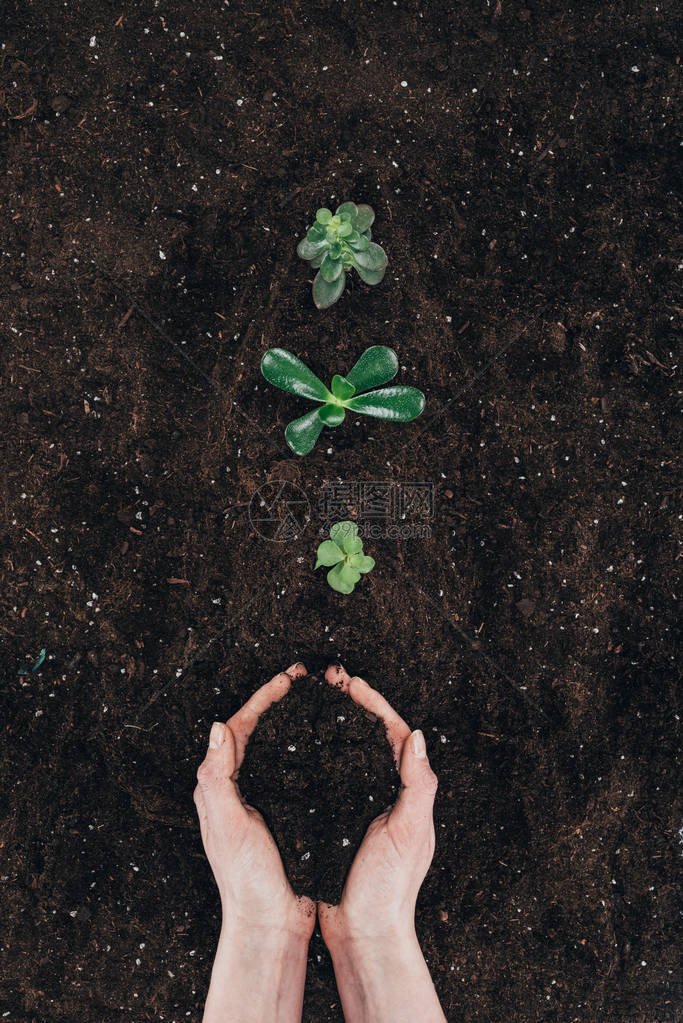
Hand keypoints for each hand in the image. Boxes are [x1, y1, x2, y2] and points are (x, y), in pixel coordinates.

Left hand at [196, 665, 314, 1021]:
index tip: (288, 677)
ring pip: (279, 748)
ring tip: (319, 702)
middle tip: (307, 680)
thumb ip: (217, 778)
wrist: (270, 923)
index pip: (239, 726)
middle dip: (280, 702)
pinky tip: (330, 746)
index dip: (263, 697)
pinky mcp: (286, 813)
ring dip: (295, 723)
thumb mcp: (227, 825)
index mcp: (220, 785)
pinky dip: (310, 752)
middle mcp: (239, 788)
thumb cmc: (245, 879)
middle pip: (259, 731)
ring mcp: (264, 800)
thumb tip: (216, 726)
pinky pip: (297, 771)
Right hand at [319, 666, 444, 1022]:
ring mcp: (359, 802)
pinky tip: (297, 744)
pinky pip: (326, 775)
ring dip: (331, 723)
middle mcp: (384, 790)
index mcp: (406, 789)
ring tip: (311, 699)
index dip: (371, 701)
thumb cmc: (389, 888)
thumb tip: (418, 736)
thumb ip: (417, 786)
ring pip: (344, 751)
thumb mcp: (409, 833)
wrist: (363, 932)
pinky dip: (315, 754)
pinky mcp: (335, 817)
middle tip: (325, 679)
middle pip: (367, 734)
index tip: (349, 680)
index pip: (392, 731)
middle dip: (349, 703)